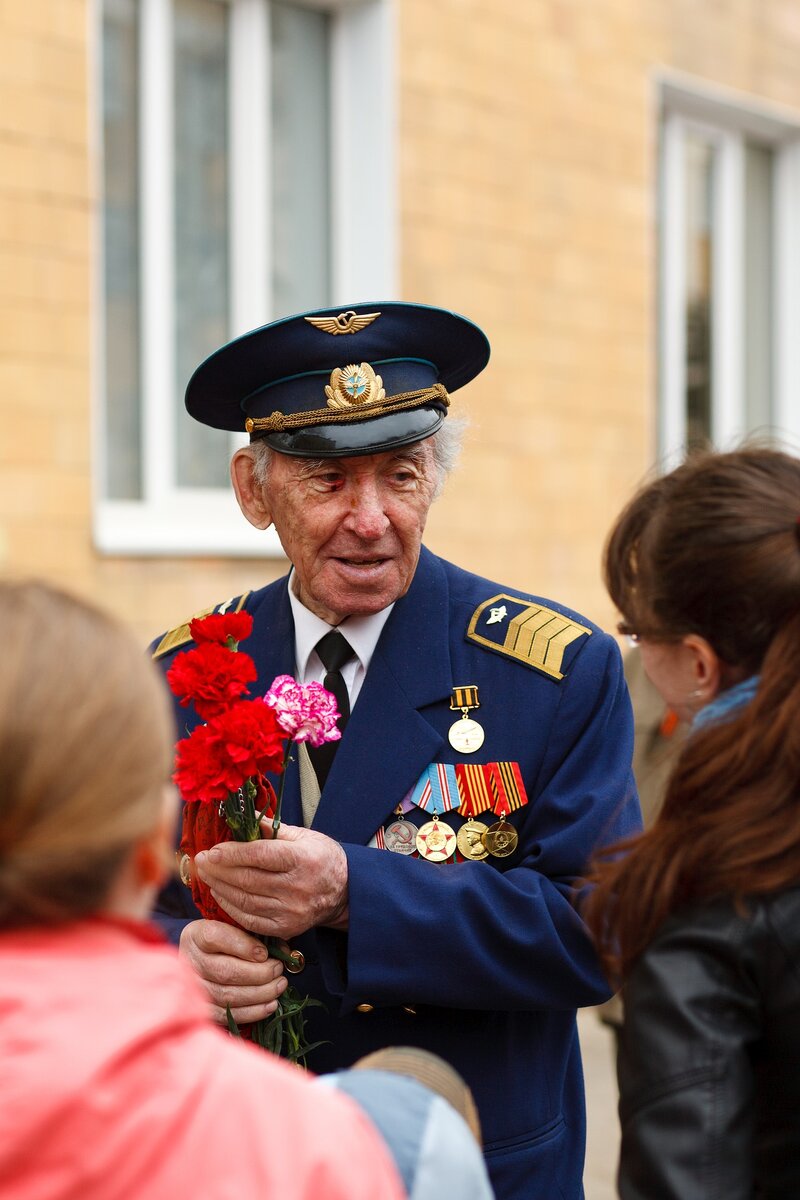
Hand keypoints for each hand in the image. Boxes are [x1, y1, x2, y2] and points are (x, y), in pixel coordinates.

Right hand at [179, 918, 287, 1025]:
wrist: (201, 960)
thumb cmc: (224, 941)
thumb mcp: (233, 928)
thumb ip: (254, 935)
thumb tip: (282, 950)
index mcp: (197, 935)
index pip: (216, 937)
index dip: (244, 946)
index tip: (265, 952)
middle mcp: (191, 962)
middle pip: (225, 971)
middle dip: (259, 973)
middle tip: (278, 970)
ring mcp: (194, 988)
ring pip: (228, 995)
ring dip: (260, 993)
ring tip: (279, 986)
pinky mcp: (202, 1009)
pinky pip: (228, 1015)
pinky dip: (252, 1012)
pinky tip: (270, 1005)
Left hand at [194, 824, 348, 938]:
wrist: (345, 891)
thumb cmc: (321, 857)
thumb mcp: (303, 835)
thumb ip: (271, 828)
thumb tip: (242, 815)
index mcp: (303, 858)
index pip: (260, 855)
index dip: (232, 853)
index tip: (212, 850)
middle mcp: (298, 886)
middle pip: (248, 879)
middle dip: (219, 870)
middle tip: (200, 861)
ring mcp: (292, 910)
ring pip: (245, 900)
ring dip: (220, 888)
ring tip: (206, 876)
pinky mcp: (287, 927)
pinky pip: (251, 919)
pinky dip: (231, 907)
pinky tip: (220, 895)